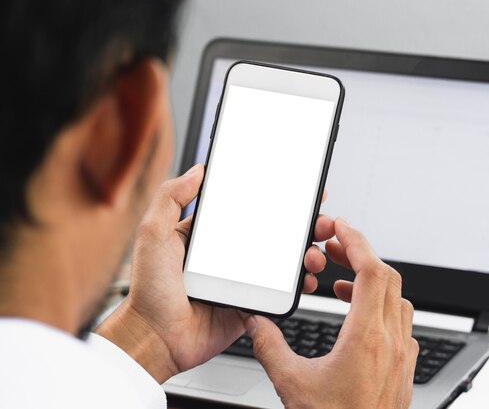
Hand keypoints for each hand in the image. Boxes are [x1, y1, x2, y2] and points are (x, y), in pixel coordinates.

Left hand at [96, 164, 335, 382]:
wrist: (155, 338)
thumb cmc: (149, 289)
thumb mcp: (154, 233)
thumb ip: (172, 197)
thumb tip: (198, 170)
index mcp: (209, 235)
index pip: (248, 210)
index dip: (275, 199)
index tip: (297, 190)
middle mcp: (229, 256)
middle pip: (275, 234)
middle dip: (302, 226)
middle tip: (319, 222)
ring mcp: (242, 280)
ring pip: (284, 263)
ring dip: (306, 254)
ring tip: (313, 254)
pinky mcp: (250, 303)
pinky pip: (281, 293)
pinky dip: (299, 285)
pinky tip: (307, 279)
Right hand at [243, 218, 418, 408]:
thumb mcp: (291, 383)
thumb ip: (268, 346)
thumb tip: (255, 322)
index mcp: (367, 339)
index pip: (371, 271)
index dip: (356, 241)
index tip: (339, 227)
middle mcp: (391, 342)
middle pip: (387, 277)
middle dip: (359, 254)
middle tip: (332, 249)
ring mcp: (402, 355)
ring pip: (397, 298)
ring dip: (371, 281)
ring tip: (341, 283)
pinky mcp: (404, 368)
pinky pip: (400, 321)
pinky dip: (381, 306)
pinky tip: (358, 317)